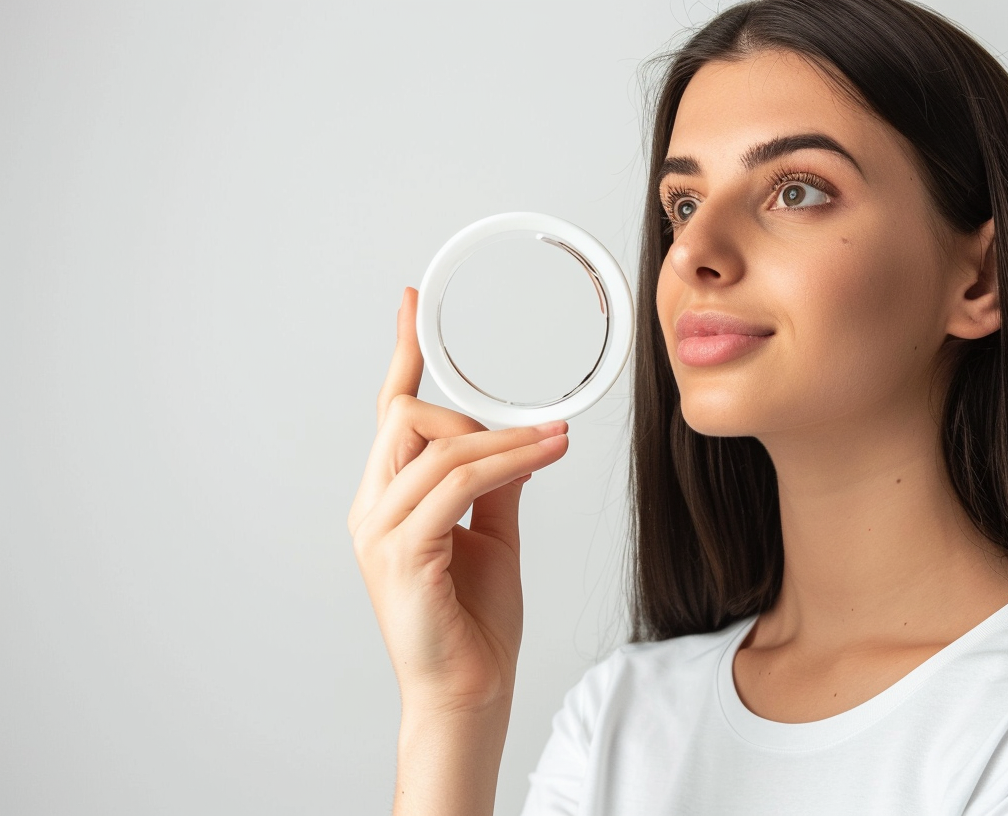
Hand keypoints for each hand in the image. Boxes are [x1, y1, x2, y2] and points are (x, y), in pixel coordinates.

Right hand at [347, 286, 568, 713]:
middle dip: (473, 414)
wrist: (471, 693)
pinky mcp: (403, 555)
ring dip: (507, 438)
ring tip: (555, 442)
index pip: (389, 412)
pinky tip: (542, 457)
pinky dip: (505, 463)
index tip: (412, 303)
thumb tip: (519, 441)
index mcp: (387, 501)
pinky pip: (456, 485)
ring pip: (437, 445)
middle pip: (407, 415)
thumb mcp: (491, 537)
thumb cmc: (475, 623)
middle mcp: (372, 509)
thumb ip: (495, 485)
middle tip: (535, 436)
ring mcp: (380, 531)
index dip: (403, 354)